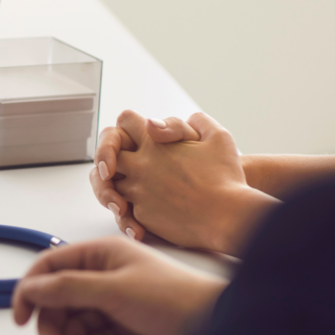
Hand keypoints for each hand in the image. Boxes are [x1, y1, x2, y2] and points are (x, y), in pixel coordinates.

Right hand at [13, 237, 225, 334]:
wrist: (217, 327)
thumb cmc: (174, 298)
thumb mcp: (112, 290)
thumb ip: (66, 288)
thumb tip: (31, 287)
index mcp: (101, 254)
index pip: (50, 268)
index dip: (31, 290)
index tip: (20, 315)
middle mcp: (105, 275)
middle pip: (59, 299)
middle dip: (53, 323)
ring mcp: (115, 301)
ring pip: (75, 321)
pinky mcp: (125, 327)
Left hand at [113, 111, 278, 254]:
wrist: (227, 216)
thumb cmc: (225, 178)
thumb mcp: (219, 138)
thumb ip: (198, 122)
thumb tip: (187, 118)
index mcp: (155, 143)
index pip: (125, 121)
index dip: (129, 124)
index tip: (135, 133)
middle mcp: (140, 165)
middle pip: (107, 152)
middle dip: (111, 154)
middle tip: (120, 161)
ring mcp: (137, 191)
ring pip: (111, 183)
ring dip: (117, 183)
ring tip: (133, 187)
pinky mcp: (141, 214)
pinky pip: (122, 210)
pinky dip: (127, 211)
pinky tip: (143, 210)